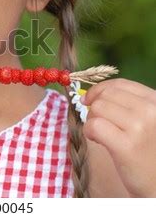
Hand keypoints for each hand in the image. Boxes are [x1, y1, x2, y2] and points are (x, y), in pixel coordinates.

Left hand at [82, 78, 155, 196]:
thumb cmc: (152, 154)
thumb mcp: (150, 121)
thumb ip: (131, 105)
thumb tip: (97, 93)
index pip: (120, 84)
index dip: (99, 89)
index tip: (89, 99)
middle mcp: (151, 111)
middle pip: (106, 95)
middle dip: (94, 106)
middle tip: (96, 121)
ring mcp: (140, 127)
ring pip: (98, 109)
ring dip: (92, 120)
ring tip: (101, 134)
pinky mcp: (127, 146)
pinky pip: (94, 126)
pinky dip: (89, 131)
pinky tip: (96, 140)